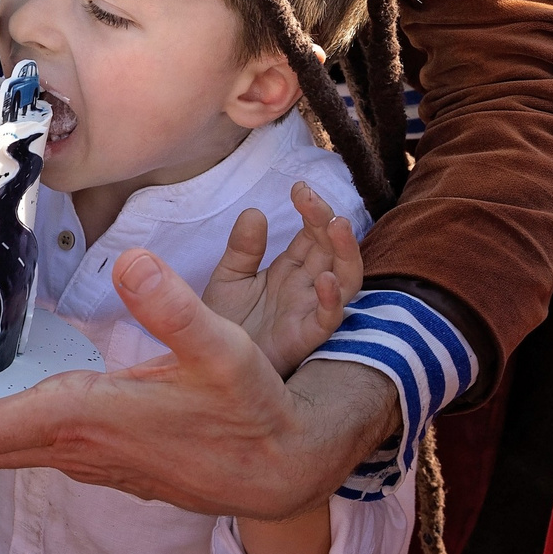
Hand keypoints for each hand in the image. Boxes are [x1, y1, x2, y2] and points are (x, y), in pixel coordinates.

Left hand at [0, 246, 400, 518]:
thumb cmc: (251, 411)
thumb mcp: (222, 349)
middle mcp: (74, 447)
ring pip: (3, 451)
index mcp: (84, 417)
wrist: (282, 471)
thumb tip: (133, 259)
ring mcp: (88, 461)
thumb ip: (175, 305)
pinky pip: (29, 450)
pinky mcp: (103, 462)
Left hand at [202, 183, 363, 376]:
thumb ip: (243, 249)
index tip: (299, 187)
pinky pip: (328, 319)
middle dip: (326, 220)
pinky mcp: (305, 338)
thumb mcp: (229, 279)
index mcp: (290, 270)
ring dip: (346, 251)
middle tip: (309, 197)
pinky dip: (332, 299)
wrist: (207, 366)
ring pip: (344, 278)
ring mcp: (309, 311)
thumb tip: (255, 212)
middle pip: (330, 248)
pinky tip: (325, 279)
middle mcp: (306, 287)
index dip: (311, 210)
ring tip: (338, 224)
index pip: (312, 234)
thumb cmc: (223, 326)